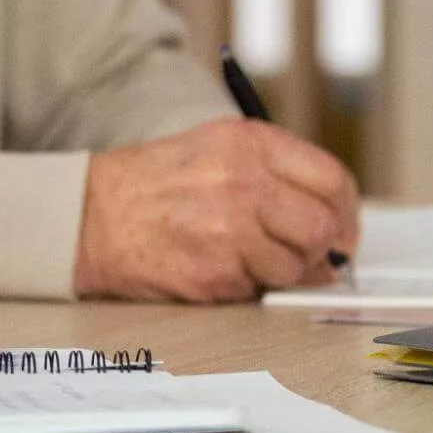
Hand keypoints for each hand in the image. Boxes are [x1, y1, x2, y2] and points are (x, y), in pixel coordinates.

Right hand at [74, 119, 360, 302]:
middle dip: (320, 248)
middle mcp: (243, 181)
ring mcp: (230, 229)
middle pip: (323, 227)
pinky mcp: (217, 272)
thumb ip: (272, 174)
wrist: (87, 215)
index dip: (345, 212)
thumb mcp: (212, 150)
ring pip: (297, 266)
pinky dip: (245, 284)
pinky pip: (259, 289)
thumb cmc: (149, 184)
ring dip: (280, 270)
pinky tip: (215, 264)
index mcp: (246, 143)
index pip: (332, 180)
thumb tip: (331, 220)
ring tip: (243, 255)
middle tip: (306, 255)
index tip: (340, 229)